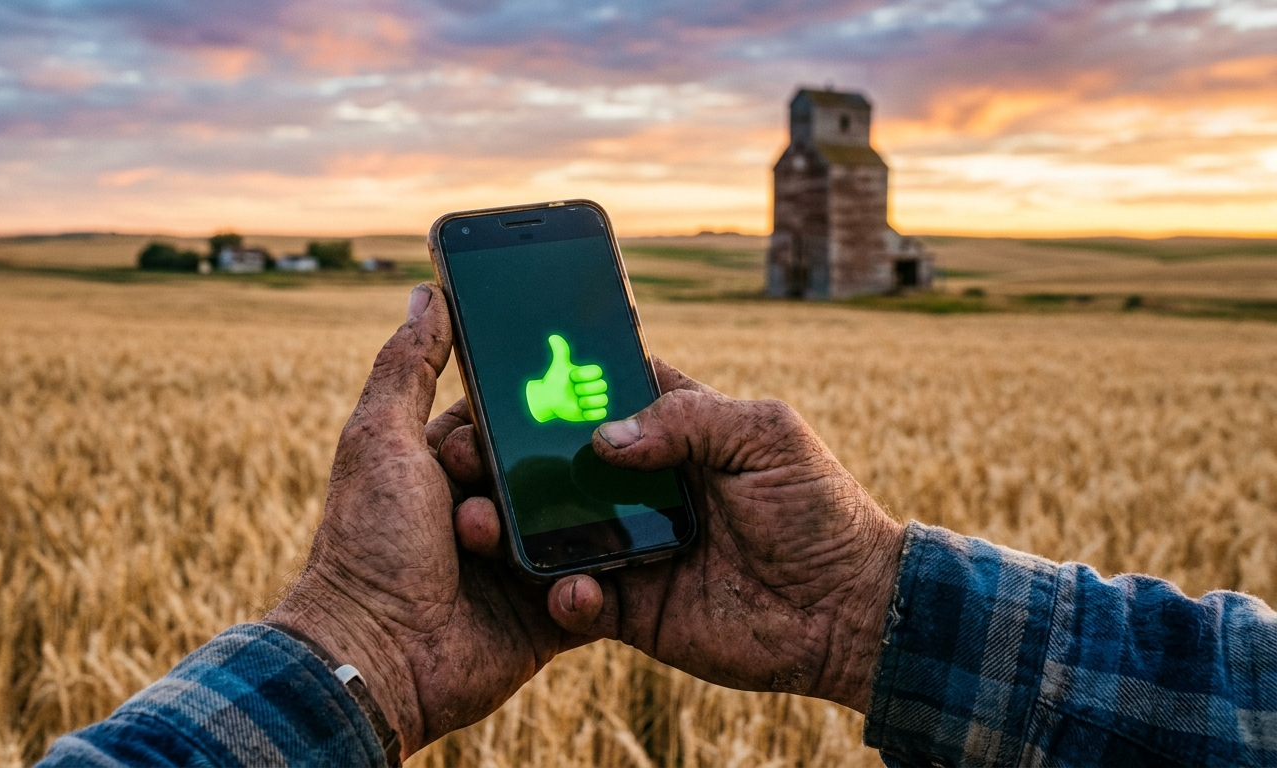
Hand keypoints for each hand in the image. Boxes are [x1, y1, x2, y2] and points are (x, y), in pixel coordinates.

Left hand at [265, 284, 589, 757]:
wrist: (380, 658)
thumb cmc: (369, 541)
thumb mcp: (382, 438)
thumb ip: (408, 365)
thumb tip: (427, 291)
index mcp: (446, 465)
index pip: (503, 416)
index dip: (531, 397)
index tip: (577, 368)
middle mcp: (487, 509)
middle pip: (549, 464)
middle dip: (571, 454)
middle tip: (609, 431)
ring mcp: (521, 562)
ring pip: (580, 519)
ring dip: (589, 511)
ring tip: (603, 495)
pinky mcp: (549, 611)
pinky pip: (596, 582)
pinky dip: (605, 569)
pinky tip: (622, 546)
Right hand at [443, 359, 904, 711]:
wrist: (845, 610)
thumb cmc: (819, 507)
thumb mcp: (767, 434)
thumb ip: (688, 419)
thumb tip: (603, 439)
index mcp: (674, 430)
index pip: (600, 392)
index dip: (553, 380)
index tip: (502, 369)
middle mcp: (642, 483)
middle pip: (558, 460)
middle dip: (511, 454)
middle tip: (468, 450)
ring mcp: (632, 544)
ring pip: (553, 528)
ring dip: (515, 524)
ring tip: (486, 520)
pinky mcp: (631, 606)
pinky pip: (578, 598)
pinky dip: (565, 594)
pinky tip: (573, 588)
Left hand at [525, 334, 607, 422]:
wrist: (548, 399)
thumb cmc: (555, 381)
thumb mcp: (559, 366)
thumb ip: (561, 351)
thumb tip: (553, 337)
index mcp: (590, 374)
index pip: (597, 372)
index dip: (583, 375)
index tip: (571, 377)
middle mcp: (595, 386)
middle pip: (602, 386)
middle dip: (583, 389)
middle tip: (573, 390)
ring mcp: (595, 399)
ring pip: (603, 400)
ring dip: (587, 402)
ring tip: (576, 402)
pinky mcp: (593, 413)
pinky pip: (601, 414)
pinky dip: (590, 413)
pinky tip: (580, 411)